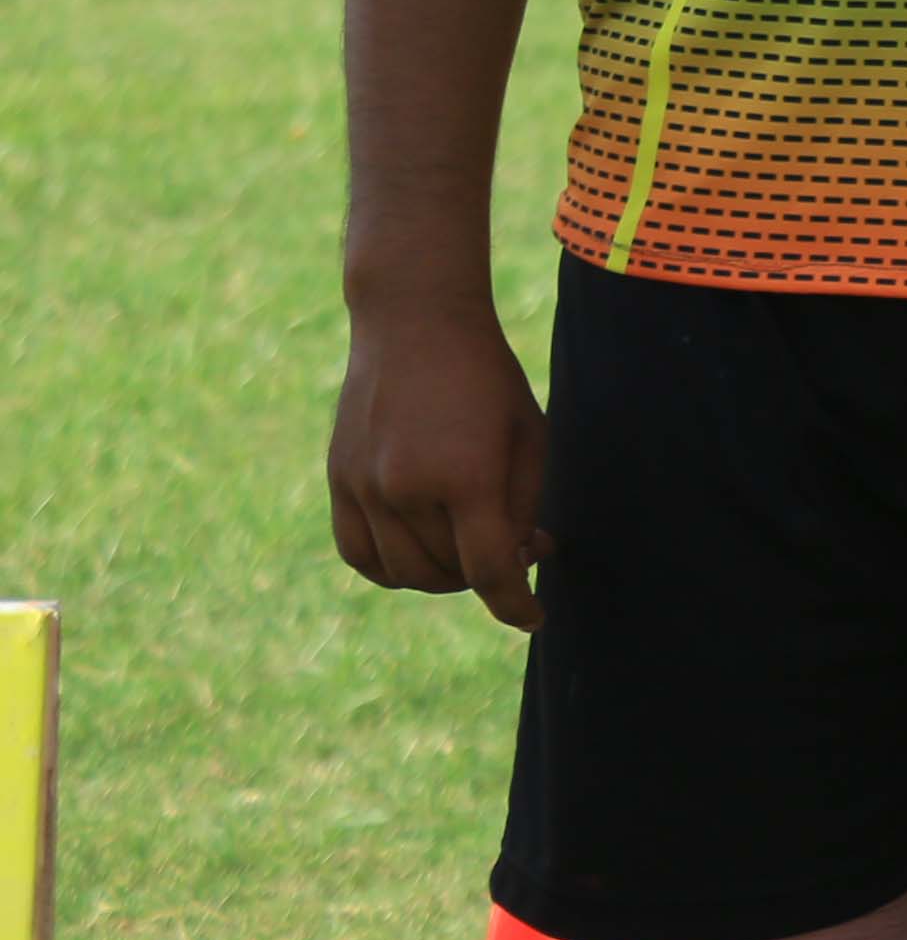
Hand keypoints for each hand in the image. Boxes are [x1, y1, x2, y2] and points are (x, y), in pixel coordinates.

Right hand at [329, 299, 546, 628]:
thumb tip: (515, 562)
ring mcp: (363, 488)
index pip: (490, 571)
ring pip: (405, 574)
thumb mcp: (528, 436)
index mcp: (465, 476)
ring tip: (473, 536)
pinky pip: (361, 555)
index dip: (516, 604)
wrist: (414, 323)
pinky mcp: (338, 482)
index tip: (534, 617)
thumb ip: (521, 506)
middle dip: (489, 574)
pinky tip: (422, 549)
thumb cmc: (487, 377)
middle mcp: (406, 489)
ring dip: (445, 572)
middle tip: (518, 542)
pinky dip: (392, 568)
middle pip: (448, 575)